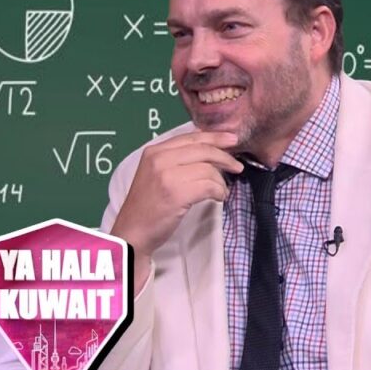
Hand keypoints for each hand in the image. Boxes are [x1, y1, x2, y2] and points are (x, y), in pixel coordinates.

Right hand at [110, 131, 242, 293]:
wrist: (133, 231)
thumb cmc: (147, 206)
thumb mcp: (155, 173)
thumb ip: (175, 158)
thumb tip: (207, 146)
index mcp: (154, 151)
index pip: (191, 137)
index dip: (215, 137)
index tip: (232, 140)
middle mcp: (159, 159)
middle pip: (203, 150)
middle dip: (225, 157)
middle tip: (237, 166)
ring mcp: (167, 175)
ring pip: (208, 169)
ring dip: (221, 182)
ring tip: (221, 191)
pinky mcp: (177, 193)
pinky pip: (209, 186)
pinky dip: (219, 192)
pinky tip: (218, 198)